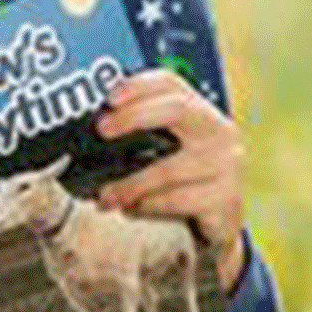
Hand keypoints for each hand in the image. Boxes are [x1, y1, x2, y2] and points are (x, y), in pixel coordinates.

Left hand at [94, 69, 247, 289]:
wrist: (215, 228)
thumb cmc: (179, 186)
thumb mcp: (161, 156)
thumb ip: (136, 140)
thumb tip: (84, 139)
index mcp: (197, 113)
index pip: (171, 83)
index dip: (139, 85)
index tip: (109, 98)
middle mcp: (217, 131)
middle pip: (177, 109)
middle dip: (134, 116)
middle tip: (102, 130)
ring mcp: (227, 164)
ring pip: (170, 168)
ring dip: (130, 184)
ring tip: (105, 197)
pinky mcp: (227, 197)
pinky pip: (178, 200)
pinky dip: (149, 206)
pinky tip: (133, 210)